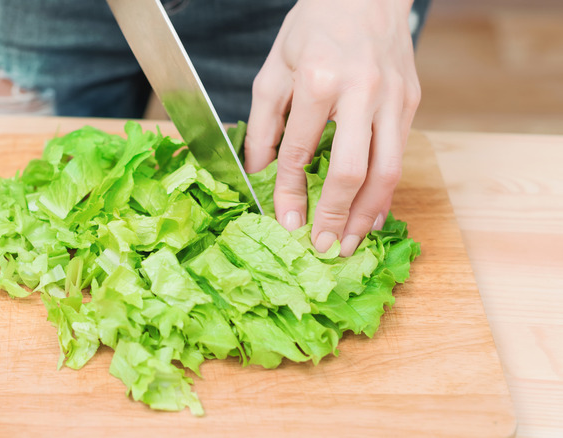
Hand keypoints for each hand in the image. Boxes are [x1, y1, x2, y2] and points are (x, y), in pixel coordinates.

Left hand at [244, 0, 420, 256]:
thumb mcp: (275, 69)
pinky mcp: (411, 102)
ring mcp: (394, 98)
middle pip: (352, 171)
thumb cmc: (315, 27)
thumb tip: (257, 172)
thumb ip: (263, 124)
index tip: (286, 223)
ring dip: (368, 214)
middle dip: (337, 216)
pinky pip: (399, 156)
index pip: (301, 153)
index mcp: (319, 81)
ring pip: (387, 172)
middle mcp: (362, 92)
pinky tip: (372, 210)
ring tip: (352, 241)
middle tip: (324, 246)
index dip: (291, 194)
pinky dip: (386, 190)